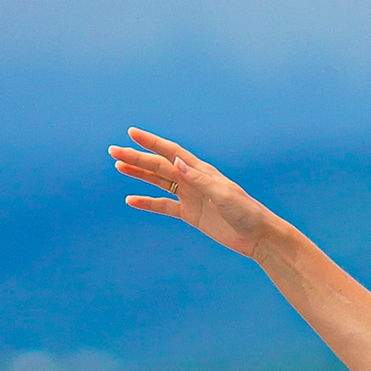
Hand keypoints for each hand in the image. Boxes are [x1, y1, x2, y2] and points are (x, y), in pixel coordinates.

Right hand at [108, 129, 273, 256]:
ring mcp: (191, 197)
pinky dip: (147, 203)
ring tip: (118, 167)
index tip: (132, 133)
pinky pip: (164, 206)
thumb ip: (198, 179)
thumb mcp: (222, 195)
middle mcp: (193, 180)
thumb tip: (175, 162)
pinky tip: (131, 200)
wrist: (257, 237)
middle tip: (113, 151)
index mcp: (202, 171)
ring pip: (158, 182)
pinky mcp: (190, 214)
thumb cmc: (246, 212)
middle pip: (160, 165)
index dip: (152, 142)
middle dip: (137, 158)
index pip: (172, 152)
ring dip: (139, 174)